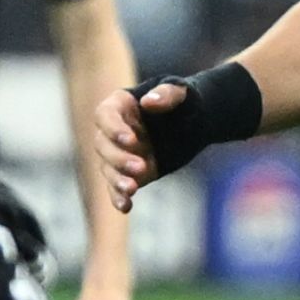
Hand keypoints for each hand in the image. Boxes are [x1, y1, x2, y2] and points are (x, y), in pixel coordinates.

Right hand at [96, 84, 176, 213]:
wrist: (195, 123)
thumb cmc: (185, 102)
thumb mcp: (182, 92)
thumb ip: (166, 94)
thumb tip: (148, 101)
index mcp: (119, 106)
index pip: (105, 116)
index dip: (113, 129)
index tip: (131, 140)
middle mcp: (113, 131)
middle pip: (103, 146)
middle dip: (119, 158)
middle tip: (140, 167)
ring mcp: (119, 153)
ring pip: (108, 168)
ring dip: (117, 180)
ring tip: (131, 189)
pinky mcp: (129, 172)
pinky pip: (117, 186)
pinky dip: (119, 197)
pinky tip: (126, 207)